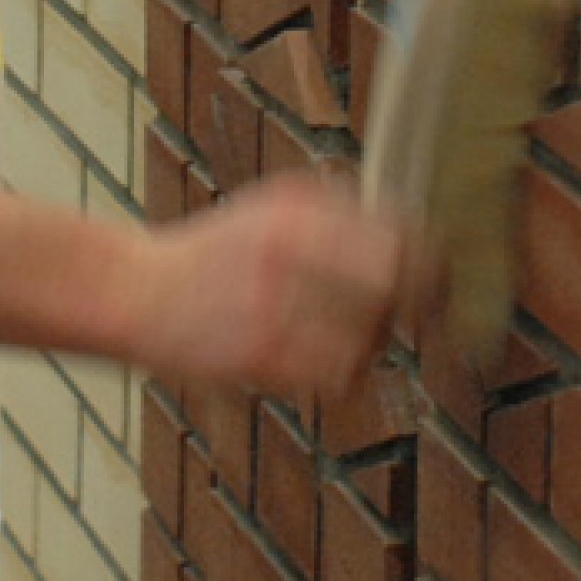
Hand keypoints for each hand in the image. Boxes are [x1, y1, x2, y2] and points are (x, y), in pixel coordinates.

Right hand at [126, 176, 424, 401]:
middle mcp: (285, 252)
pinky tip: (333, 357)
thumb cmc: (214, 249)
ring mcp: (273, 306)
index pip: (391, 232)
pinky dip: (349, 370)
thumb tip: (407, 222)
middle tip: (428, 304)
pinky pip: (341, 375)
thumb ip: (332, 207)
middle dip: (420, 296)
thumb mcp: (268, 205)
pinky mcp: (262, 357)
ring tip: (359, 328)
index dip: (430, 254)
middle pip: (392, 281)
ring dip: (378, 336)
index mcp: (292, 210)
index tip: (441, 265)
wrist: (138, 292)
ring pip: (372, 334)